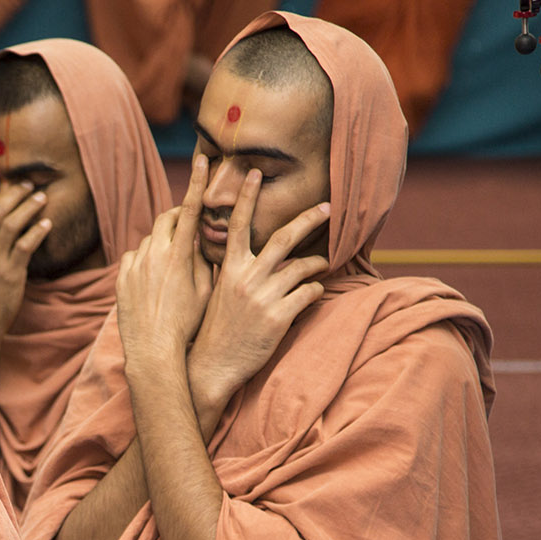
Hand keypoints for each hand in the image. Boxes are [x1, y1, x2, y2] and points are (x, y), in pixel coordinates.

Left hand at [115, 153, 212, 376]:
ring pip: (149, 240)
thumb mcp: (206, 292)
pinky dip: (143, 259)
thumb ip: (203, 261)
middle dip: (178, 217)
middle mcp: (153, 255)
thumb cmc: (187, 325)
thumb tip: (201, 243)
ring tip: (172, 263)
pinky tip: (152, 275)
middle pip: (166, 220)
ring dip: (162, 243)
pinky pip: (132, 258)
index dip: (197, 183)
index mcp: (179, 256)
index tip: (201, 160)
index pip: (190, 210)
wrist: (153, 350)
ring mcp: (134, 266)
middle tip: (188, 224)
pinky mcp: (120, 279)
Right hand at [190, 170, 329, 417]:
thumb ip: (229, 268)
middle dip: (309, 219)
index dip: (245, 197)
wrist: (213, 366)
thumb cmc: (214, 329)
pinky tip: (312, 293)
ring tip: (323, 264)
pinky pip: (310, 293)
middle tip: (328, 206)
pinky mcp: (280, 317)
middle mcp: (247, 278)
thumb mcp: (216, 293)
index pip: (238, 225)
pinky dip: (315, 290)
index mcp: (229, 269)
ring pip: (304, 267)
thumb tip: (236, 249)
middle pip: (283, 238)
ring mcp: (264, 297)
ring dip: (318, 263)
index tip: (254, 173)